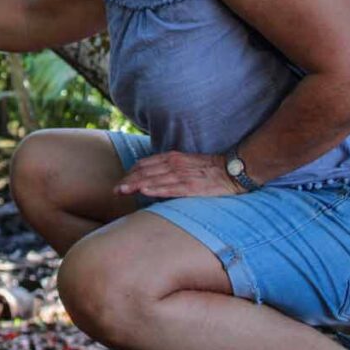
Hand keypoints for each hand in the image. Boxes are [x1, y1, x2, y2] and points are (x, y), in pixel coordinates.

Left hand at [113, 150, 246, 197]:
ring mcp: (182, 175)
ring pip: (153, 180)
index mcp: (172, 158)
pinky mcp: (191, 187)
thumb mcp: (186, 162)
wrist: (234, 170)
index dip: (130, 173)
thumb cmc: (210, 168)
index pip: (144, 164)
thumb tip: (152, 175)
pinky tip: (144, 191)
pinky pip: (170, 188)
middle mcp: (174, 164)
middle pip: (145, 172)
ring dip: (135, 186)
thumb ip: (169, 167)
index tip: (120, 182)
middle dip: (128, 181)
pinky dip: (155, 189)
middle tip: (115, 190)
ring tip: (121, 192)